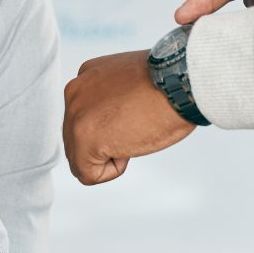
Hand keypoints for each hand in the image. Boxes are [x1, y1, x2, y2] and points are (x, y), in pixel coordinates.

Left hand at [63, 51, 194, 184]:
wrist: (178, 83)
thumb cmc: (169, 84)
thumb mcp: (130, 83)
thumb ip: (112, 99)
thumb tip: (112, 122)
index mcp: (86, 79)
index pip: (84, 117)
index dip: (112, 127)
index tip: (134, 116)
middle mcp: (75, 94)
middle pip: (77, 138)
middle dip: (106, 142)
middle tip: (135, 126)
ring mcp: (76, 117)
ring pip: (80, 157)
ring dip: (109, 155)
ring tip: (134, 133)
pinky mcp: (83, 140)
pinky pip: (88, 173)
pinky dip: (112, 171)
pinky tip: (129, 148)